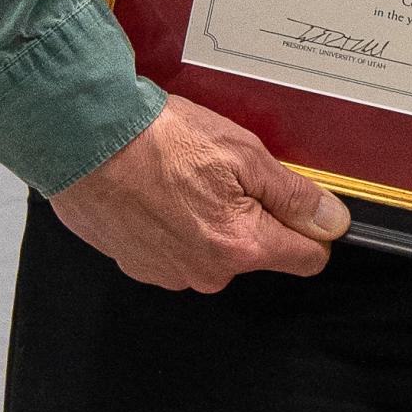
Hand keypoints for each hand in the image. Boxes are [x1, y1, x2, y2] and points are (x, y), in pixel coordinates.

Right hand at [50, 96, 349, 291]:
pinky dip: (172, 223)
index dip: (310, 227)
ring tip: (184, 177)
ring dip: (208, 218)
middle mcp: (207, 271)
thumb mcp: (242, 152)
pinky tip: (159, 190)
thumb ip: (292, 194)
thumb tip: (331, 220)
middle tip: (225, 173)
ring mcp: (169, 272)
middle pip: (257, 252)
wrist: (80, 139)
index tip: (298, 204)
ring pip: (213, 250)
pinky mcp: (138, 264)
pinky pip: (174, 248)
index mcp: (241, 246)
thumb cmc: (154, 140)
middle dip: (252, 216)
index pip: (308, 259)